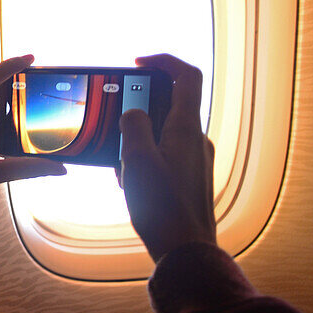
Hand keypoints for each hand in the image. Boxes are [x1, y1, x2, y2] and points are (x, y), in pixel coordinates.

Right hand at [119, 54, 216, 261]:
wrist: (186, 252)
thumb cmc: (163, 208)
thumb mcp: (137, 161)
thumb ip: (134, 127)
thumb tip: (133, 113)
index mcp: (186, 129)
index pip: (187, 76)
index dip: (164, 61)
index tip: (138, 63)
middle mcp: (196, 140)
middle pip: (172, 104)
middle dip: (141, 107)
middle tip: (117, 122)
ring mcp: (196, 160)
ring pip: (166, 132)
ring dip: (140, 138)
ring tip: (120, 161)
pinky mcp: (191, 179)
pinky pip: (167, 156)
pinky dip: (146, 158)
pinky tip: (129, 181)